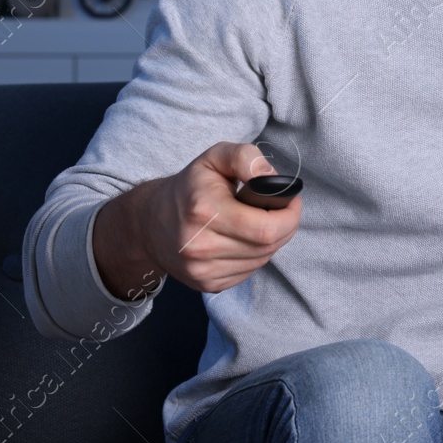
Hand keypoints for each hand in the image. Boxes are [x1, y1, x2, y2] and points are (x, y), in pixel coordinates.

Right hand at [94, 141, 300, 296]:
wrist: (151, 223)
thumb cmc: (190, 187)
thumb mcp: (214, 157)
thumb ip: (245, 157)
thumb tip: (272, 179)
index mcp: (203, 211)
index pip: (266, 228)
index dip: (289, 214)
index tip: (290, 199)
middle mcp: (200, 246)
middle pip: (268, 246)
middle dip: (285, 225)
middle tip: (282, 209)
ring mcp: (202, 270)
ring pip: (261, 260)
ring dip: (271, 241)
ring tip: (260, 221)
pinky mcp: (207, 285)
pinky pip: (249, 271)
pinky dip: (255, 255)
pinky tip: (245, 238)